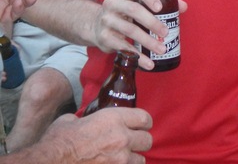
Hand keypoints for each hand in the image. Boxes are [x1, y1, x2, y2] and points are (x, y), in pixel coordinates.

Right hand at [25, 108, 152, 163]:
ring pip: (140, 160)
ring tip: (123, 159)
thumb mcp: (72, 120)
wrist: (49, 162)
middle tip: (132, 143)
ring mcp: (120, 159)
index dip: (143, 122)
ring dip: (133, 159)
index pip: (144, 118)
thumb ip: (86, 118)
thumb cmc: (57, 141)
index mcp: (113, 119)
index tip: (140, 125)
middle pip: (147, 140)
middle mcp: (122, 138)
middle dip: (140, 141)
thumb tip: (84, 120)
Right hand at [92, 0, 187, 69]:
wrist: (95, 26)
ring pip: (129, 30)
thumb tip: (183, 7)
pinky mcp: (104, 37)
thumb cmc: (126, 12)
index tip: (160, 7)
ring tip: (162, 49)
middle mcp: (112, 3)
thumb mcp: (139, 3)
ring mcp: (106, 20)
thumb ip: (162, 2)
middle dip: (152, 22)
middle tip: (166, 32)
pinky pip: (122, 47)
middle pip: (133, 10)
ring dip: (148, 41)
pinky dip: (137, 57)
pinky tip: (148, 63)